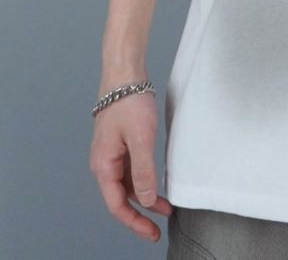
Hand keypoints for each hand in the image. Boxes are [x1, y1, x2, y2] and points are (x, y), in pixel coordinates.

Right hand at [89, 82, 172, 242]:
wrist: (124, 74)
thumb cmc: (129, 101)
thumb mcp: (141, 138)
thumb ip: (143, 171)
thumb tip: (144, 199)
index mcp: (103, 165)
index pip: (116, 204)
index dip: (134, 222)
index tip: (151, 232)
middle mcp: (104, 162)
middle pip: (120, 197)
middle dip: (140, 214)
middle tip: (158, 228)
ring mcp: (111, 153)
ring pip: (127, 184)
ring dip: (144, 197)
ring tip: (165, 207)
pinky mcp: (120, 143)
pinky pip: (130, 170)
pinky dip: (143, 180)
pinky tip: (156, 183)